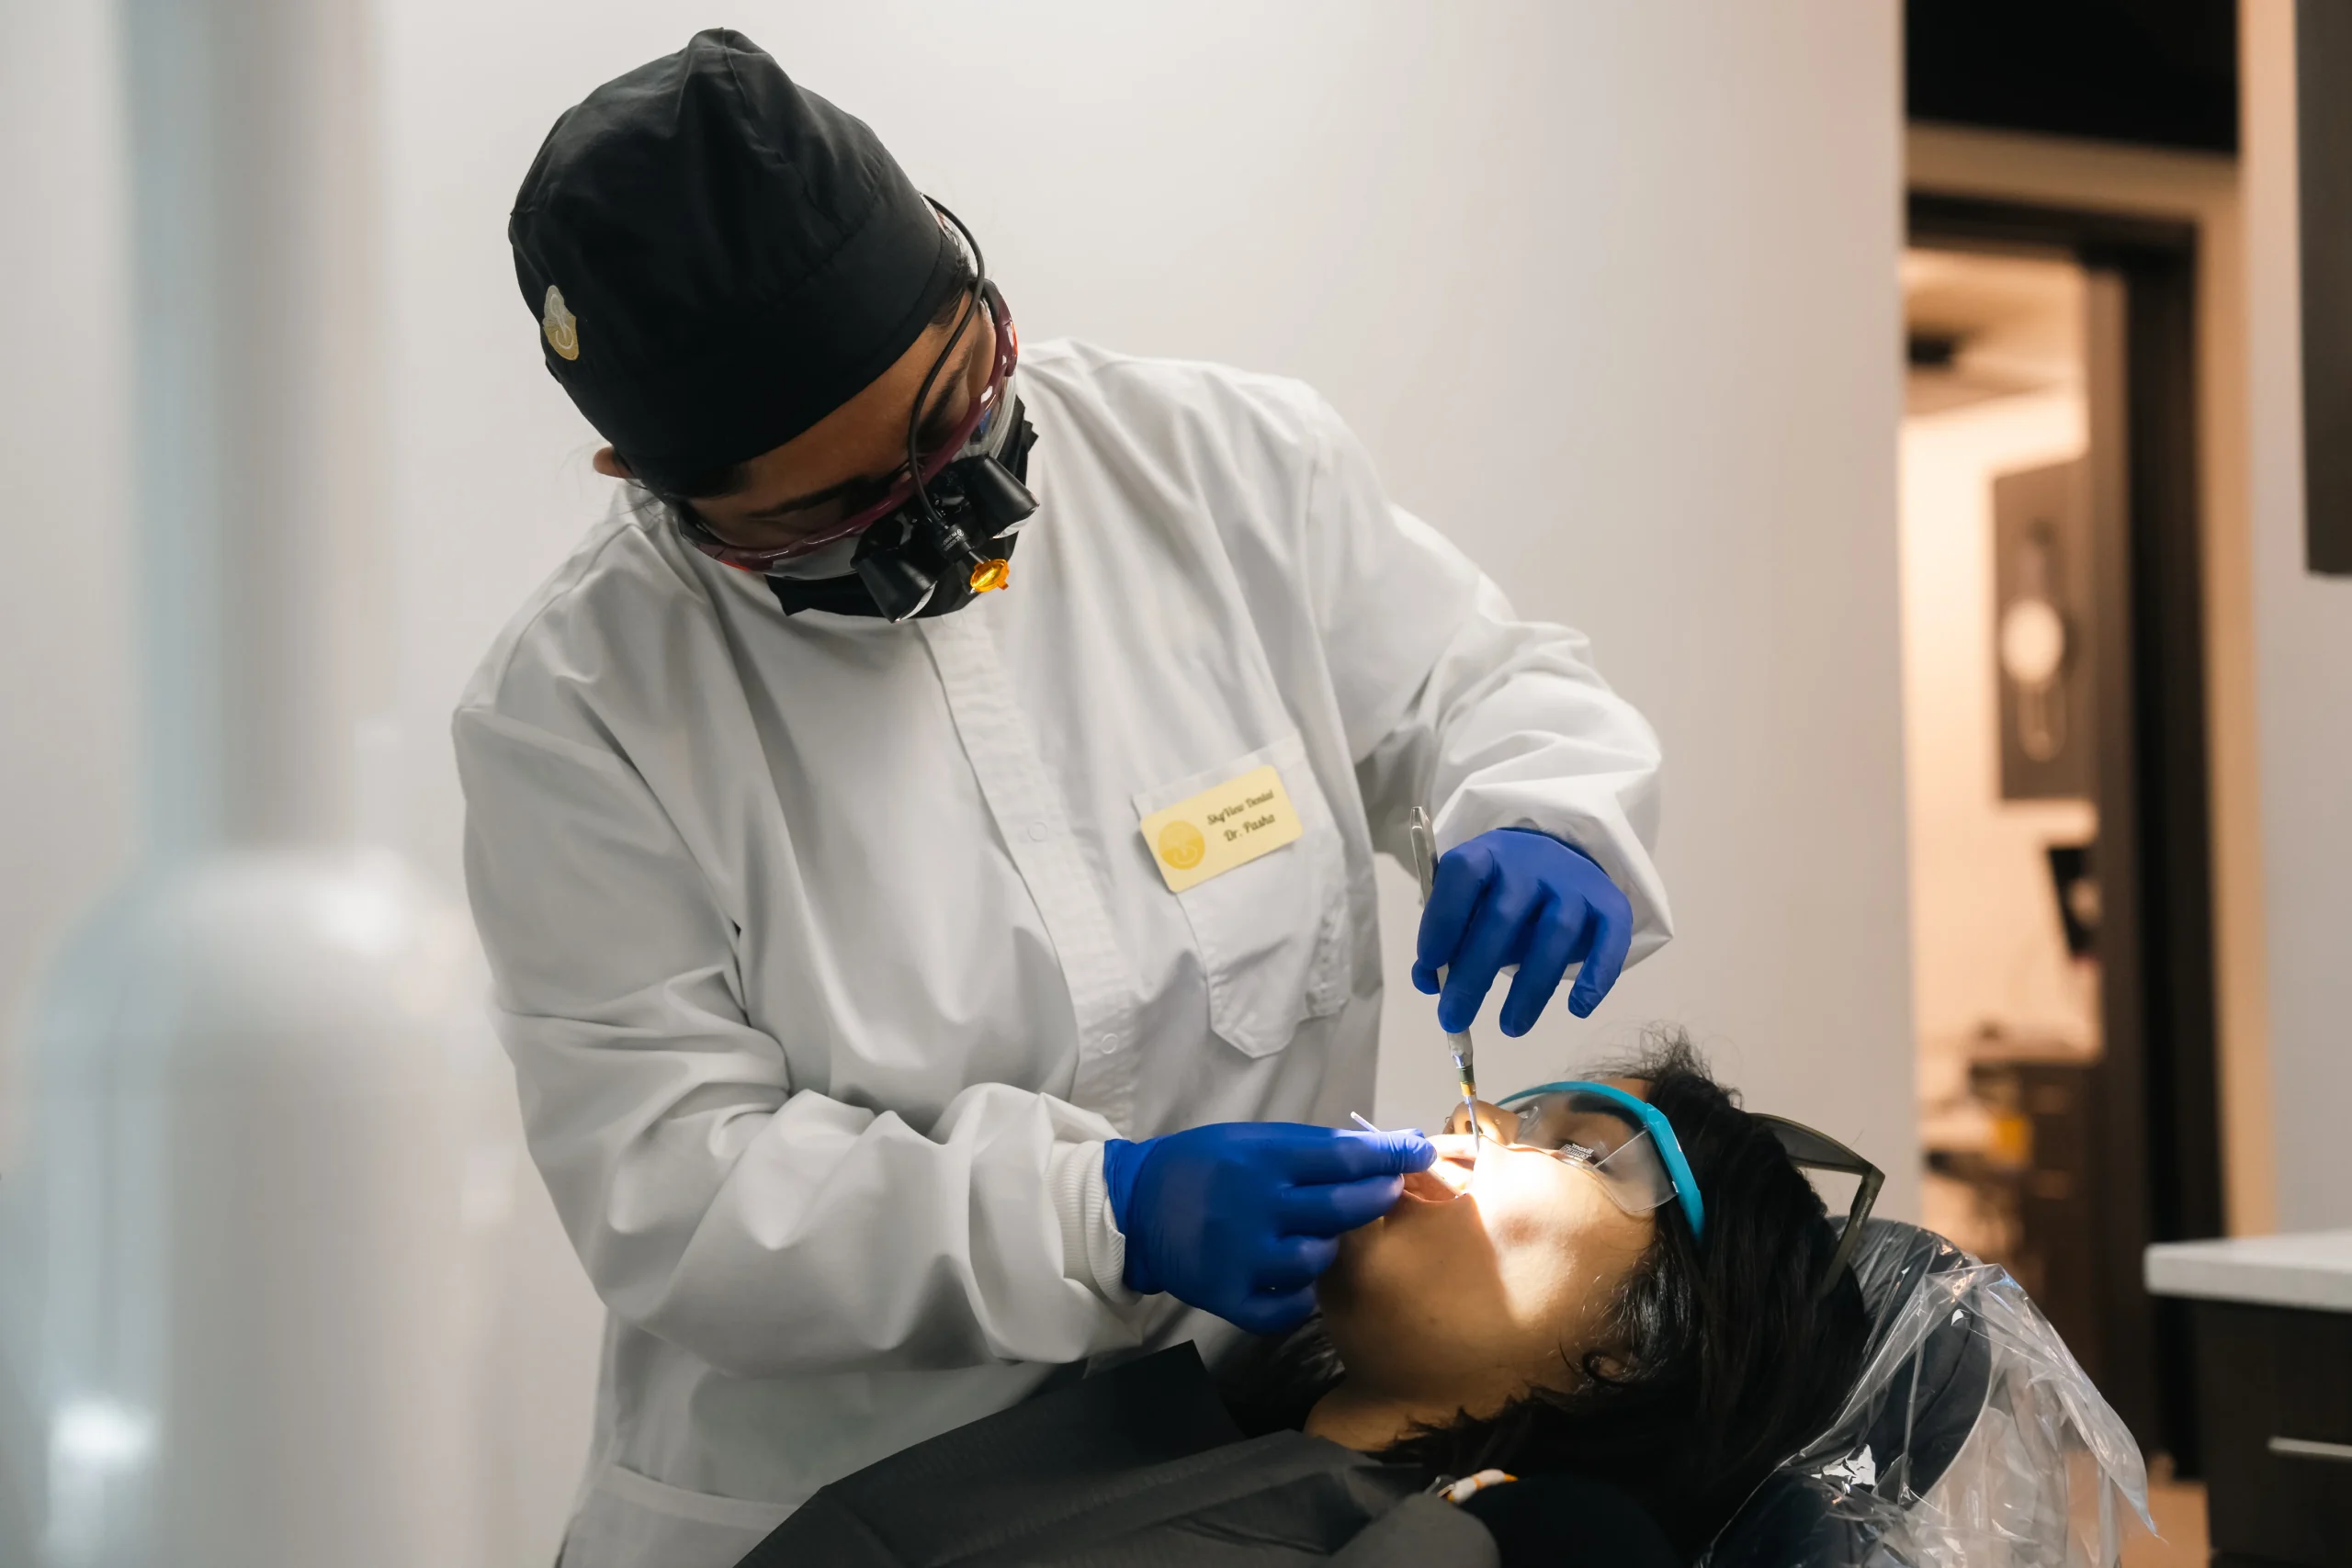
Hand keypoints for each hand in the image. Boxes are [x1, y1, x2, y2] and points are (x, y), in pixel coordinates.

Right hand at [1102, 1122, 1433, 1332]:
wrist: (1137, 1206)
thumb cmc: (1208, 1165)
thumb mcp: (1256, 1140)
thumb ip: (1317, 1148)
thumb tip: (1391, 1148)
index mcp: (1261, 1158)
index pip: (1344, 1157)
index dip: (1391, 1156)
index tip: (1419, 1152)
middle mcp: (1253, 1205)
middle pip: (1342, 1208)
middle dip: (1377, 1197)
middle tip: (1387, 1191)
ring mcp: (1240, 1256)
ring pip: (1317, 1261)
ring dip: (1328, 1249)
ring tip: (1319, 1235)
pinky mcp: (1227, 1296)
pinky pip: (1287, 1307)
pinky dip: (1299, 1296)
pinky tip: (1293, 1277)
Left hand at [1412, 827, 1633, 1033]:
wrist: (1563, 859)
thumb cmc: (1502, 892)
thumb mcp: (1468, 905)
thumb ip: (1444, 939)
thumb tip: (1427, 982)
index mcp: (1488, 855)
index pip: (1462, 875)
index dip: (1443, 919)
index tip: (1431, 965)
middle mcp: (1532, 864)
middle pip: (1504, 917)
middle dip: (1474, 974)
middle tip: (1454, 1018)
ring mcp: (1575, 883)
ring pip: (1555, 934)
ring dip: (1531, 988)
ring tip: (1510, 1028)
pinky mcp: (1611, 906)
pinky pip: (1609, 942)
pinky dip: (1596, 977)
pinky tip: (1577, 1009)